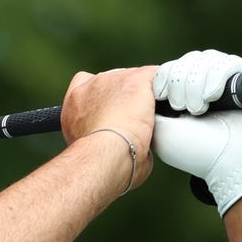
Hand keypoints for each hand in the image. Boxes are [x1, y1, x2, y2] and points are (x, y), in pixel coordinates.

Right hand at [61, 66, 157, 192]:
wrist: (104, 156)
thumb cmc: (98, 165)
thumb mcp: (91, 150)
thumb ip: (106, 140)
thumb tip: (132, 152)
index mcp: (74, 105)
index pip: (85, 86)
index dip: (101, 98)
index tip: (110, 113)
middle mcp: (90, 87)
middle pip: (113, 81)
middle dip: (124, 99)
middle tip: (134, 122)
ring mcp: (114, 79)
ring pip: (135, 79)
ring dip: (144, 97)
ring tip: (152, 120)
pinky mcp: (137, 80)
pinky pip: (156, 76)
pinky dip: (163, 89)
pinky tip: (167, 107)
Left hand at [152, 50, 241, 215]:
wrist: (233, 164)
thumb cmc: (195, 151)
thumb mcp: (161, 130)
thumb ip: (151, 104)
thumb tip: (148, 81)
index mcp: (184, 97)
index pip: (170, 69)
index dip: (165, 77)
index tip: (162, 97)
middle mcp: (205, 86)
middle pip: (186, 62)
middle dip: (179, 82)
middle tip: (181, 107)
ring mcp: (227, 81)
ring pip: (205, 60)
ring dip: (196, 83)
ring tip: (198, 109)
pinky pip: (227, 62)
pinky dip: (215, 77)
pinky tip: (211, 96)